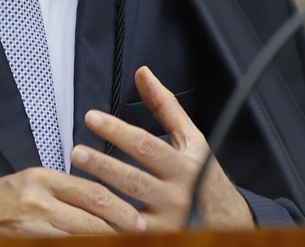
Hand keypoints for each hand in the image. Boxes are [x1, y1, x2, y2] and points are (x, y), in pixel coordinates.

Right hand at [0, 167, 147, 236]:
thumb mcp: (29, 185)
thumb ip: (61, 191)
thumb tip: (99, 202)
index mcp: (41, 179)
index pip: (91, 193)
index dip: (119, 208)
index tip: (139, 220)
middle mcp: (37, 201)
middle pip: (91, 219)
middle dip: (119, 231)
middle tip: (142, 237)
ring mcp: (31, 226)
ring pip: (80, 237)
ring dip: (103, 241)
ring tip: (121, 243)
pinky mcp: (24, 242)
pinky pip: (61, 246)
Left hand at [70, 65, 252, 229]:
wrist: (230, 224)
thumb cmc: (205, 178)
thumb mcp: (191, 140)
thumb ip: (165, 106)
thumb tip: (143, 73)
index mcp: (183, 166)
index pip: (146, 146)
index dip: (117, 131)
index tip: (92, 117)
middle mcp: (177, 197)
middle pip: (135, 181)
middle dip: (103, 165)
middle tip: (76, 151)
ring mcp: (168, 224)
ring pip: (129, 213)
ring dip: (100, 199)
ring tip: (74, 184)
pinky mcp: (160, 241)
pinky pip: (129, 234)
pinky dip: (108, 226)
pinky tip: (86, 217)